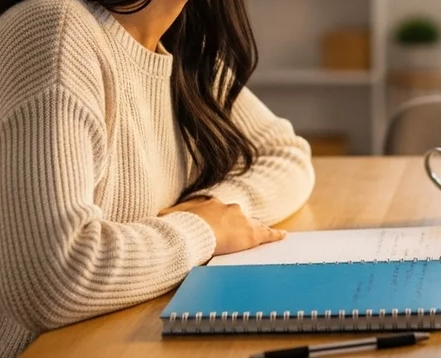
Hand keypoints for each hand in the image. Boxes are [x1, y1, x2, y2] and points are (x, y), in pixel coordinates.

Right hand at [160, 196, 286, 255]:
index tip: (221, 223)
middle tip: (240, 233)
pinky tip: (282, 236)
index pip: (220, 211)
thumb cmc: (179, 226)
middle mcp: (229, 209)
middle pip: (238, 217)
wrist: (193, 231)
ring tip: (266, 234)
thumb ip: (168, 215)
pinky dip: (274, 235)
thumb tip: (158, 215)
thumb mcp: (170, 217)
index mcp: (211, 204)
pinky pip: (266, 234)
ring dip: (258, 230)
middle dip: (240, 224)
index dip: (222, 217)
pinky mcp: (251, 234)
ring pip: (253, 225)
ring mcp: (242, 220)